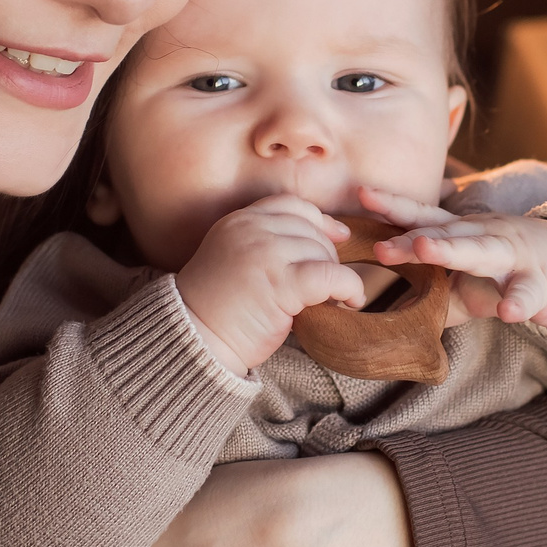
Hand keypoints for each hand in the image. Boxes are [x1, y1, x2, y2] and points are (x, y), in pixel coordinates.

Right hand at [174, 195, 365, 374]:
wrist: (195, 340)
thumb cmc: (218, 309)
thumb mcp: (235, 259)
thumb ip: (267, 243)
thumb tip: (330, 238)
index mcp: (239, 221)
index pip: (292, 206)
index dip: (319, 221)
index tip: (337, 238)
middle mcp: (251, 229)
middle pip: (311, 230)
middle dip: (327, 257)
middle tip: (327, 286)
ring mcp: (265, 253)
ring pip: (323, 252)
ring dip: (336, 277)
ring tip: (334, 299)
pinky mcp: (281, 284)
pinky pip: (332, 276)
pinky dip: (350, 288)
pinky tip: (351, 302)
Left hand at [356, 186, 546, 327]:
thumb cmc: (512, 275)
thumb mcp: (467, 284)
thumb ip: (431, 295)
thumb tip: (386, 318)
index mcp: (464, 233)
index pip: (424, 217)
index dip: (393, 206)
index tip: (361, 194)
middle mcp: (486, 236)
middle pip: (445, 232)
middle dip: (411, 236)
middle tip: (379, 245)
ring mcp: (515, 256)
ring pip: (483, 251)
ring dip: (453, 250)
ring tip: (425, 249)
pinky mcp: (542, 282)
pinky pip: (530, 292)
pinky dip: (521, 301)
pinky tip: (509, 311)